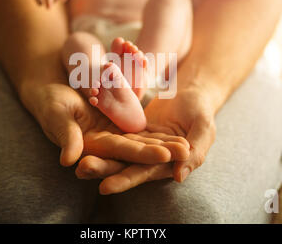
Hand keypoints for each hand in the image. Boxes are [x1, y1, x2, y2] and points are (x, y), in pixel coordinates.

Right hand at [20, 82, 189, 166]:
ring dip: (164, 140)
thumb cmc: (49, 103)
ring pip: (142, 137)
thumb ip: (66, 137)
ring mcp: (112, 132)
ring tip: (188, 143)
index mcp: (92, 145)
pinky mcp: (116, 119)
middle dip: (162, 150)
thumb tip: (70, 161)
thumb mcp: (56, 116)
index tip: (165, 155)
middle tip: (186, 151)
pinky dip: (156, 127)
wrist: (50, 89)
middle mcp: (106, 142)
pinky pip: (139, 123)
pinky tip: (174, 127)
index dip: (143, 153)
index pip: (122, 151)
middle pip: (138, 147)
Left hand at [75, 87, 216, 194]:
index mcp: (166, 163)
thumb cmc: (201, 112)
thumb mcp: (203, 130)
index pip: (142, 173)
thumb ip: (195, 153)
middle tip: (82, 169)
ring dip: (98, 156)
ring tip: (78, 159)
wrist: (191, 93)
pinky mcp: (132, 130)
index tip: (104, 187)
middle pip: (123, 164)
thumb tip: (179, 176)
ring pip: (116, 151)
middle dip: (103, 169)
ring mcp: (139, 143)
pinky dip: (102, 137)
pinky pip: (116, 133)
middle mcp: (149, 158)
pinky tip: (84, 139)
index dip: (125, 180)